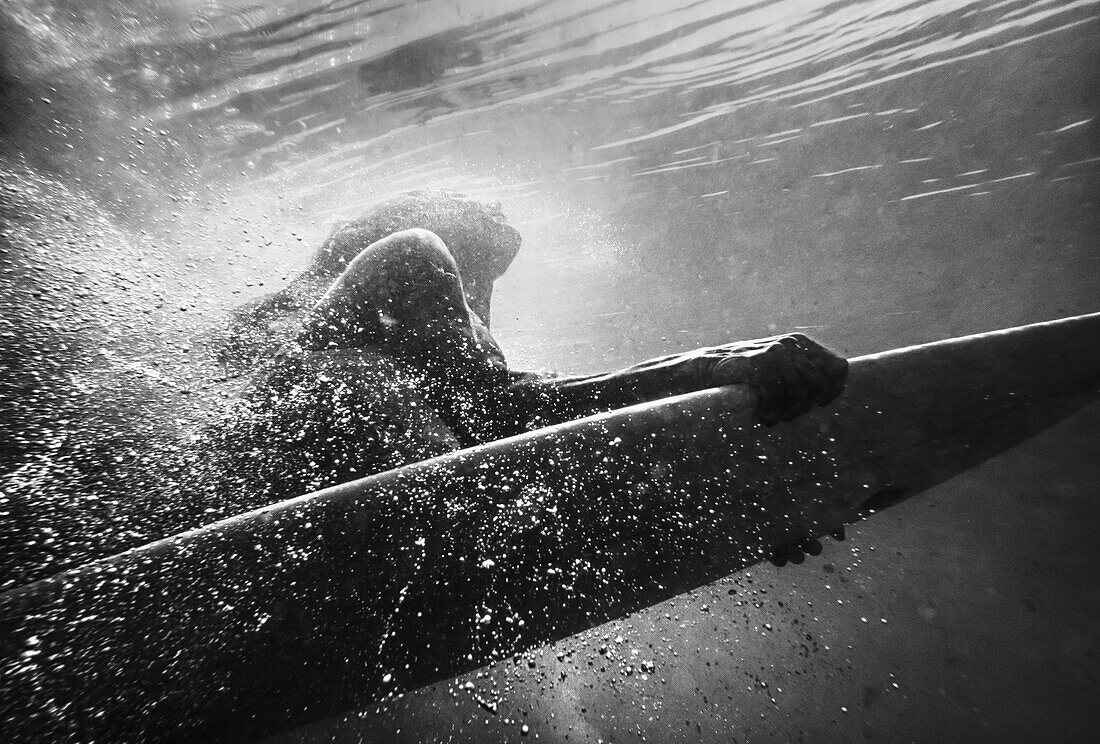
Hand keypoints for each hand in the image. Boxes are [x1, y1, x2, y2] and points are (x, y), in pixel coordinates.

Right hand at [696, 333, 847, 424]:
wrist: (707, 368)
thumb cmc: (747, 376)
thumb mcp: (780, 370)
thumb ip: (803, 376)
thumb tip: (828, 394)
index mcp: (801, 344)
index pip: (838, 368)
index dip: (833, 390)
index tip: (819, 404)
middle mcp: (791, 344)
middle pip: (819, 385)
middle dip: (804, 406)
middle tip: (786, 415)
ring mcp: (774, 351)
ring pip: (800, 392)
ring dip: (787, 412)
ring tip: (771, 416)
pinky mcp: (758, 362)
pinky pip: (778, 394)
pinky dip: (771, 410)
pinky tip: (762, 414)